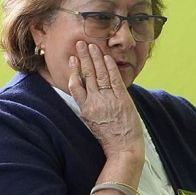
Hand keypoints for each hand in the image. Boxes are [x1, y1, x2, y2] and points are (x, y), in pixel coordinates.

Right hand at [68, 41, 143, 160]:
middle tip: (80, 43)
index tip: (72, 59)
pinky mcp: (122, 100)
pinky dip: (110, 67)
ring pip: (100, 74)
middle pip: (87, 75)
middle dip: (83, 58)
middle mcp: (95, 103)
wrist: (123, 150)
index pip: (75, 85)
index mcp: (85, 110)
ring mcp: (108, 100)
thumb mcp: (93, 124)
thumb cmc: (109, 139)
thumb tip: (88, 95)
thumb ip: (89, 108)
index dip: (73, 70)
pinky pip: (114, 80)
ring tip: (92, 46)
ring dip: (96, 58)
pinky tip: (107, 58)